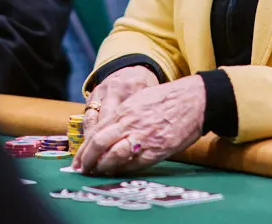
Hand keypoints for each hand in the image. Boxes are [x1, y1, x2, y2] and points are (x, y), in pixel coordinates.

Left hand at [74, 75, 205, 175]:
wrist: (194, 100)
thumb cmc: (167, 99)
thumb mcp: (139, 99)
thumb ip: (122, 115)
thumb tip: (106, 131)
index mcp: (124, 110)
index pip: (96, 132)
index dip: (84, 148)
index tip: (78, 159)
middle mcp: (129, 124)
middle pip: (99, 144)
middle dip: (87, 160)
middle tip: (82, 169)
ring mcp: (142, 138)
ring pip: (113, 156)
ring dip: (102, 167)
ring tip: (98, 172)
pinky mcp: (156, 150)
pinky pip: (134, 164)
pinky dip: (122, 170)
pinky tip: (117, 172)